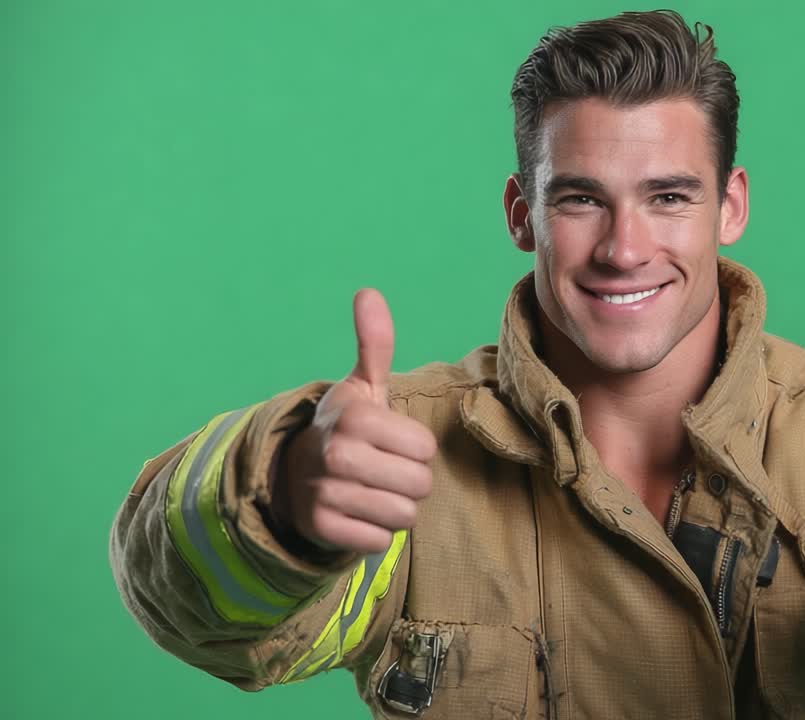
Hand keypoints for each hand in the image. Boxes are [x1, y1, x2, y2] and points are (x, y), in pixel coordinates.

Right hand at [274, 289, 435, 553]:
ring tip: (372, 491)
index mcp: (355, 417)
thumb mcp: (361, 386)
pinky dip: (374, 533)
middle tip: (385, 472)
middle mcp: (336, 454)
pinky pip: (378, 541)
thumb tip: (369, 293)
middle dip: (411, 482)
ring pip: (402, 517)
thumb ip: (374, 343)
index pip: (425, 449)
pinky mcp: (320, 529)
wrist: (293, 475)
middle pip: (419, 485)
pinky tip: (356, 514)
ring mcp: (325, 493)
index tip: (391, 443)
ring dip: (395, 509)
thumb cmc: (345, 429)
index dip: (416, 449)